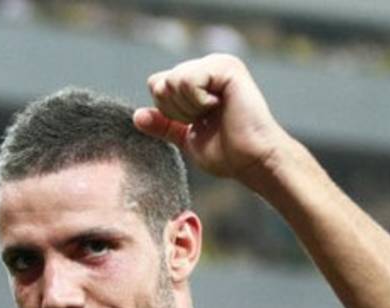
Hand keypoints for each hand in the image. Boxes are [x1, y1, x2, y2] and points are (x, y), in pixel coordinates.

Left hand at [133, 54, 288, 184]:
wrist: (252, 161)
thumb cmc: (229, 154)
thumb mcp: (187, 139)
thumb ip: (164, 125)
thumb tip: (137, 116)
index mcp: (200, 80)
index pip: (158, 84)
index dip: (168, 111)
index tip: (196, 123)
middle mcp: (209, 66)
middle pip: (161, 82)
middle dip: (176, 111)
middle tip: (206, 120)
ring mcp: (218, 64)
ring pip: (172, 80)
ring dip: (189, 108)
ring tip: (214, 114)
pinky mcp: (226, 67)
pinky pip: (187, 80)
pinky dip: (197, 102)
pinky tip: (219, 107)